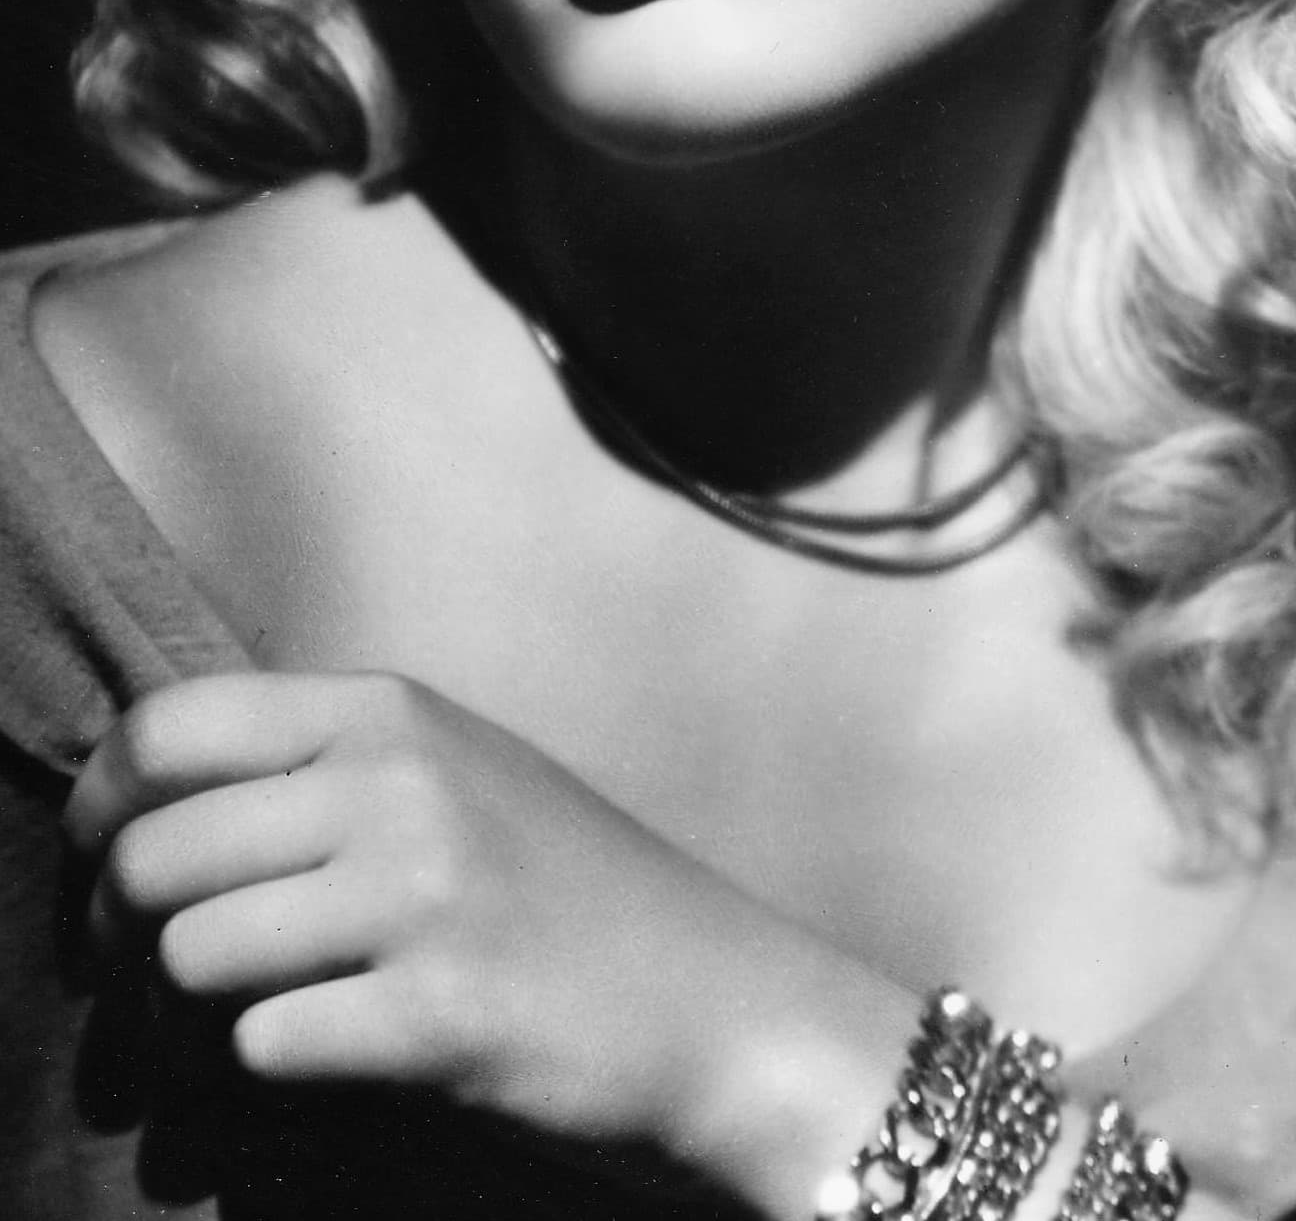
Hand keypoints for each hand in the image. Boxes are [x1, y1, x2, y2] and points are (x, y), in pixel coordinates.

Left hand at [65, 668, 900, 1187]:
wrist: (714, 999)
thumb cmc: (564, 886)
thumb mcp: (453, 767)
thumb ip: (320, 760)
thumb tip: (144, 798)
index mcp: (389, 709)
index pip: (166, 725)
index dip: (101, 802)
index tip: (107, 863)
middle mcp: (398, 780)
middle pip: (152, 853)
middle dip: (121, 935)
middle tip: (151, 977)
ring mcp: (422, 892)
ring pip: (188, 956)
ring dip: (187, 1014)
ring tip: (238, 1021)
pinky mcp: (438, 1012)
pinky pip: (262, 1046)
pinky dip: (269, 1067)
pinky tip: (325, 1054)